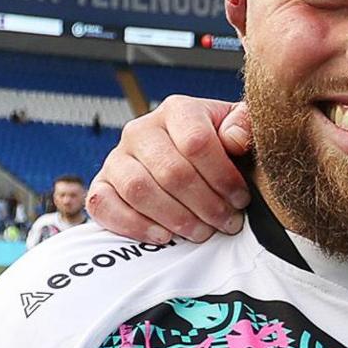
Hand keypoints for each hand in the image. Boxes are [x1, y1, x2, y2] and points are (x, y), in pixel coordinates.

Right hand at [87, 95, 252, 243]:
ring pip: (139, 189)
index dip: (223, 177)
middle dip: (206, 204)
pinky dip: (133, 225)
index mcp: (177, 110)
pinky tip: (164, 236)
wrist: (191, 161)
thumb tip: (233, 139)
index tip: (241, 199)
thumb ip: (246, 126)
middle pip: (171, 171)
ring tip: (202, 232)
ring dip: (176, 218)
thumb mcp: (241, 130)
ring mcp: (117, 157)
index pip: (197, 142)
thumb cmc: (221, 148)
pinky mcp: (101, 184)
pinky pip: (103, 204)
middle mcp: (141, 130)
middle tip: (226, 223)